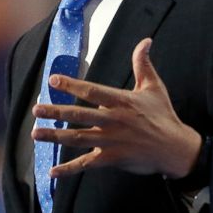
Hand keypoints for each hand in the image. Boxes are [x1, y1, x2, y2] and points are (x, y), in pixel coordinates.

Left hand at [31, 38, 201, 178]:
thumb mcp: (154, 87)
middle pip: (80, 115)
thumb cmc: (163, 116)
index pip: (92, 91)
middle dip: (56, 112)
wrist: (177, 149)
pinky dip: (69, 169)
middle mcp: (113, 120)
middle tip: (36, 110)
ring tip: (35, 134)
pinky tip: (52, 172)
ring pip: (78, 139)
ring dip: (55, 137)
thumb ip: (143, 64)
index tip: (52, 80)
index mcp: (121, 101)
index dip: (71, 85)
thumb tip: (145, 40)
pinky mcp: (112, 159)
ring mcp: (112, 141)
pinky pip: (86, 164)